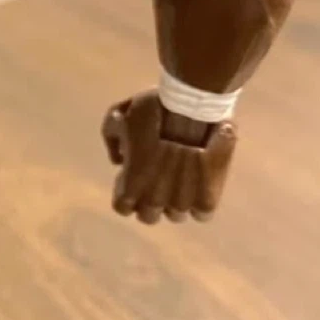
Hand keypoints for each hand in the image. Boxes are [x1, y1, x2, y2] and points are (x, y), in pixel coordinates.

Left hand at [101, 91, 235, 224]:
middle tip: (159, 180)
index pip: (123, 207)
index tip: (134, 177)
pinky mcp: (207, 200)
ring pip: (176, 214)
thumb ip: (113, 139)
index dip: (128, 191)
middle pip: (149, 215)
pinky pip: (202, 213)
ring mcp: (182, 203)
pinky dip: (201, 202)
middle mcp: (153, 201)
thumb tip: (118, 160)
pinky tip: (201, 184)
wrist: (195, 105)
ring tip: (183, 179)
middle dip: (151, 199)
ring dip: (177, 200)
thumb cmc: (154, 107)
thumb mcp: (119, 115)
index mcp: (129, 187)